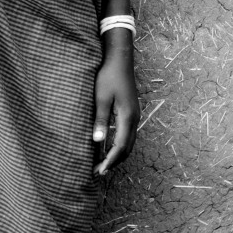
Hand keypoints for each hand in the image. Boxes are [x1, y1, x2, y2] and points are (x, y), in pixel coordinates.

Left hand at [92, 46, 138, 176]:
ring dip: (117, 155)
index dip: (110, 160)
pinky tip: (108, 148)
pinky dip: (119, 146)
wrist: (119, 60)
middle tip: (98, 172)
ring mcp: (134, 116)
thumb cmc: (108, 77)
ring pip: (129, 143)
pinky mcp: (131, 112)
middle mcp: (134, 119)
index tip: (100, 171)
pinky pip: (127, 135)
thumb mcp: (100, 98)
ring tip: (102, 164)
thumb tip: (98, 141)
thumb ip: (100, 120)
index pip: (120, 146)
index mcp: (127, 117)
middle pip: (127, 148)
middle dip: (113, 162)